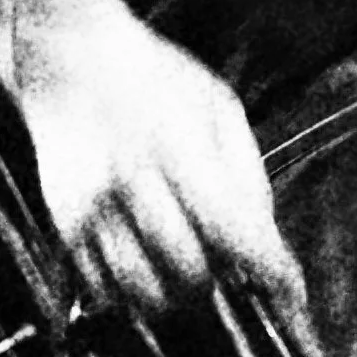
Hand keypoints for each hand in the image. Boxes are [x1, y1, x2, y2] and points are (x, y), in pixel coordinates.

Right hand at [24, 4, 302, 322]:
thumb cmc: (155, 80)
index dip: (268, 273)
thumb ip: (246, 179)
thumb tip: (268, 247)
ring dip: (179, 288)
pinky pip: (109, 291)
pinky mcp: (65, 228)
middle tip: (227, 254)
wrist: (68, 59)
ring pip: (149, 293)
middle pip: (194, 271)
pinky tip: (149, 258)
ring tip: (188, 256)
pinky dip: (137, 289)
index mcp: (179, 146)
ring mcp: (93, 209)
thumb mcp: (220, 108)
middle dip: (222, 273)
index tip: (291, 297)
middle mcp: (132, 181)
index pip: (234, 231)